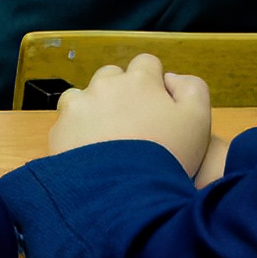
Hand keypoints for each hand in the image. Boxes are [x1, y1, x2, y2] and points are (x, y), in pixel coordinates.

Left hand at [46, 52, 221, 175]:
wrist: (125, 194)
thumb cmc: (167, 155)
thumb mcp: (198, 119)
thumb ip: (191, 88)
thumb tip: (169, 77)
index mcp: (139, 80)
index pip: (146, 64)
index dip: (153, 82)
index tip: (156, 105)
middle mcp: (105, 85)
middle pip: (112, 76)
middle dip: (121, 93)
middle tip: (131, 124)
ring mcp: (78, 106)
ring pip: (85, 96)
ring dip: (94, 109)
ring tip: (106, 138)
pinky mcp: (59, 130)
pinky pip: (66, 123)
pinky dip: (76, 133)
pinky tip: (89, 153)